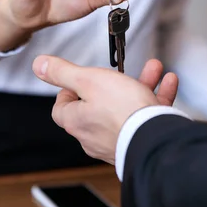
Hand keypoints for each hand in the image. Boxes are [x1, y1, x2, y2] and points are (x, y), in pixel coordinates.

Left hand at [32, 56, 178, 163]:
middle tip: (123, 72)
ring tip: (153, 70)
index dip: (68, 91)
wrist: (154, 138)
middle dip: (115, 82)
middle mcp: (94, 135)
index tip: (78, 80)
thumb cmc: (122, 111)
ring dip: (141, 86)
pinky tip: (167, 84)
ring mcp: (117, 141)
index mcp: (77, 121)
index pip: (62, 108)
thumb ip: (63, 72)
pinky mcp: (138, 142)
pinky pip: (145, 118)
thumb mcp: (89, 80)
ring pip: (126, 108)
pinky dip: (156, 99)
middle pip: (98, 104)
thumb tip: (39, 65)